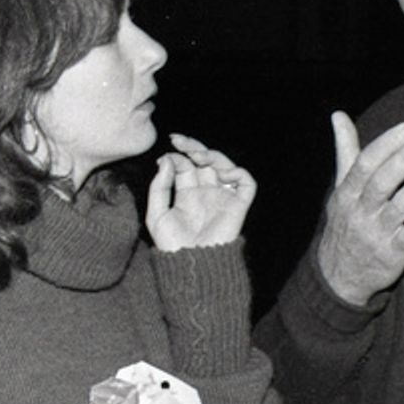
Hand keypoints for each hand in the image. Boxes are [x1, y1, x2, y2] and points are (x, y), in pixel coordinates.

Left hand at [146, 133, 256, 251]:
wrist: (192, 263)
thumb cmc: (172, 244)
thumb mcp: (156, 214)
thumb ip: (159, 187)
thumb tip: (167, 160)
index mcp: (187, 194)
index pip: (185, 166)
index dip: (177, 156)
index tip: (166, 156)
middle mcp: (206, 192)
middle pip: (204, 161)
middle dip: (192, 147)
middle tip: (179, 140)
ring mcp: (223, 197)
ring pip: (224, 165)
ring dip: (212, 154)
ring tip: (198, 154)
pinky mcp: (238, 205)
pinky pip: (246, 182)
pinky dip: (238, 172)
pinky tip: (221, 172)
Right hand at [316, 112, 403, 305]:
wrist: (339, 276)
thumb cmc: (346, 222)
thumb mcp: (341, 187)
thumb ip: (345, 150)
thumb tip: (338, 115)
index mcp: (346, 193)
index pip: (365, 165)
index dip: (387, 145)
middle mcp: (360, 212)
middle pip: (383, 183)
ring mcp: (377, 234)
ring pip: (402, 205)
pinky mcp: (394, 253)